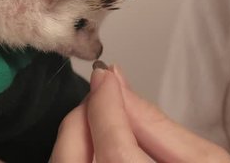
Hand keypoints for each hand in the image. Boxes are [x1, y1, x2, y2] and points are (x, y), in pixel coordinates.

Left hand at [50, 63, 229, 162]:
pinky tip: (104, 152)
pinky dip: (78, 158)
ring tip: (110, 127)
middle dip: (86, 115)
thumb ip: (157, 125)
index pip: (112, 141)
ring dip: (79, 138)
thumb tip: (119, 84)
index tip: (107, 75)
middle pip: (72, 153)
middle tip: (107, 97)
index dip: (105, 100)